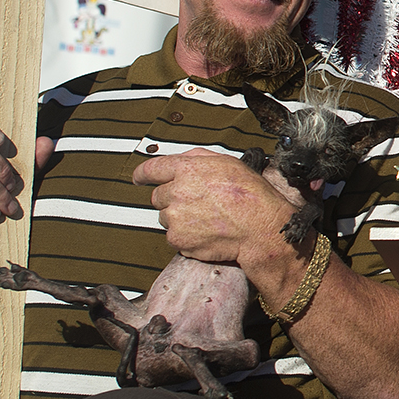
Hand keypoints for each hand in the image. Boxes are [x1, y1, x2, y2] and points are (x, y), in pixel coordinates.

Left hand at [133, 147, 292, 261]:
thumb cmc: (250, 196)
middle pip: (158, 196)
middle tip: (195, 202)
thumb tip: (184, 160)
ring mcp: (176, 218)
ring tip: (205, 217)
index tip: (139, 177)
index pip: (151, 169)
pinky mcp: (178, 239)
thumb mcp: (227, 162)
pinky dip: (186, 236)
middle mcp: (177, 193)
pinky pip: (174, 236)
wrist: (259, 227)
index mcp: (187, 170)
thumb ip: (198, 158)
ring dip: (179, 218)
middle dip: (172, 198)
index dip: (142, 173)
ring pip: (165, 217)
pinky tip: (205, 230)